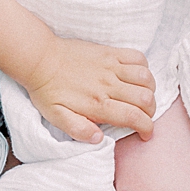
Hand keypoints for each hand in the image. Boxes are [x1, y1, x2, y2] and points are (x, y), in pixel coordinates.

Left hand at [25, 37, 155, 142]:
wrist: (39, 59)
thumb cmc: (47, 90)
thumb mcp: (56, 117)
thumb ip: (78, 130)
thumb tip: (99, 138)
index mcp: (97, 104)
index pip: (134, 117)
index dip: (147, 128)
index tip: (145, 133)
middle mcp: (108, 85)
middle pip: (146, 98)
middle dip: (150, 112)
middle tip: (143, 116)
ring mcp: (110, 66)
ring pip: (146, 77)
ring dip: (150, 90)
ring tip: (141, 96)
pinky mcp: (109, 52)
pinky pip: (138, 57)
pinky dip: (144, 67)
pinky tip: (136, 75)